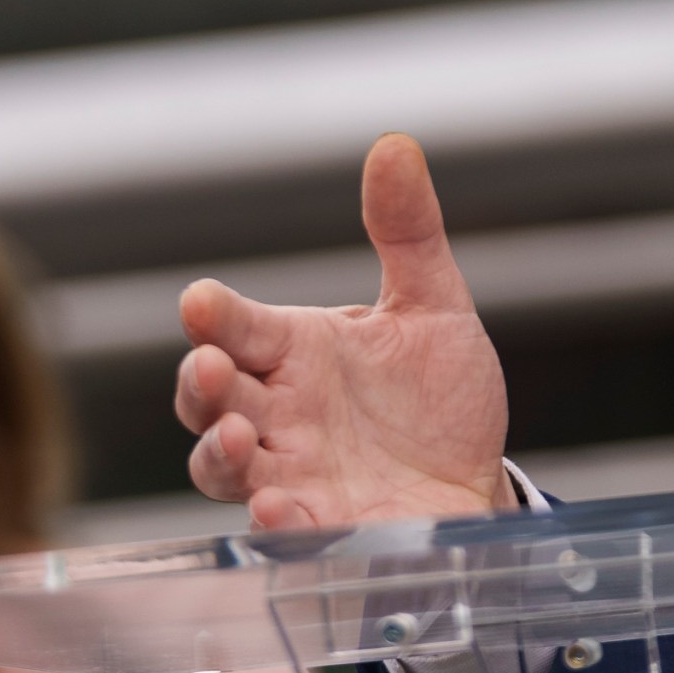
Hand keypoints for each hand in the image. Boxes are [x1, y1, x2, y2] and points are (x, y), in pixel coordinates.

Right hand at [174, 133, 516, 530]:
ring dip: (218, 452)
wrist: (473, 485)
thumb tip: (394, 145)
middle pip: (210, 397)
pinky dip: (273, 518)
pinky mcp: (319, 528)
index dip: (215, 316)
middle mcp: (280, 412)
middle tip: (208, 365)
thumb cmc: (440, 400)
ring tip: (235, 435)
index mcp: (297, 351)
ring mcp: (291, 473)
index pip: (240, 326)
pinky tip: (278, 506)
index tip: (201, 302)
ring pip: (221, 465)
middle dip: (200, 383)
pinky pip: (280, 526)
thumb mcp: (432, 308)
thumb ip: (408, 233)